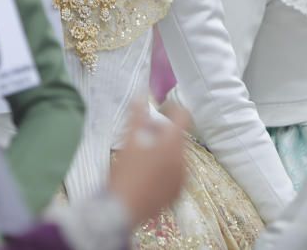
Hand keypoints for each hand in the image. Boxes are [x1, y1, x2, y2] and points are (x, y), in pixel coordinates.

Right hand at [109, 102, 188, 226]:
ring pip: (177, 156)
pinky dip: (166, 169)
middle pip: (178, 137)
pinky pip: (175, 174)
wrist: (122, 210)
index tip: (161, 109)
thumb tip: (141, 96)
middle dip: (163, 132)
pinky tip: (149, 173)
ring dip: (164, 151)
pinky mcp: (177, 194)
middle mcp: (183, 160)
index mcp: (173, 144)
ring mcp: (182, 179)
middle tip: (144, 134)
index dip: (173, 109)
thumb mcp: (129, 141)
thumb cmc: (125, 172)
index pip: (183, 116)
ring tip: (144, 155)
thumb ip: (138, 116)